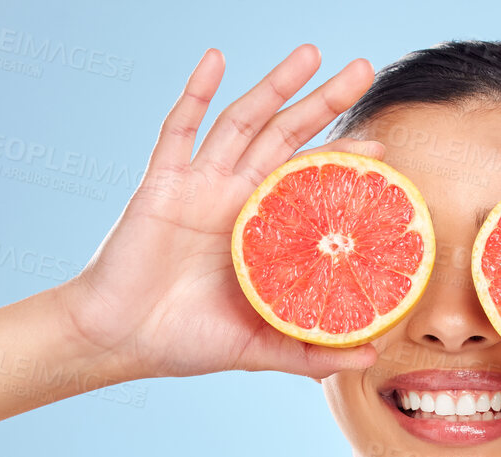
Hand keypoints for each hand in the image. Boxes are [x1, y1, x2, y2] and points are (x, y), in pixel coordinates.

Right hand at [57, 45, 385, 380]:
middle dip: (324, 102)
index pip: (309, 182)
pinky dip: (196, 91)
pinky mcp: (161, 183)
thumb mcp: (260, 348)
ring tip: (313, 54)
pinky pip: (179, 129)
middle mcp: (233, 197)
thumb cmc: (185, 342)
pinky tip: (217, 59)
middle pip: (286, 136)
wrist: (120, 340)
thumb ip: (311, 349)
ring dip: (276, 85)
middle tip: (363, 69)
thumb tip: (371, 358)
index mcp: (259, 230)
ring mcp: (198, 184)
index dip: (342, 160)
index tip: (381, 144)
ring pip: (243, 121)